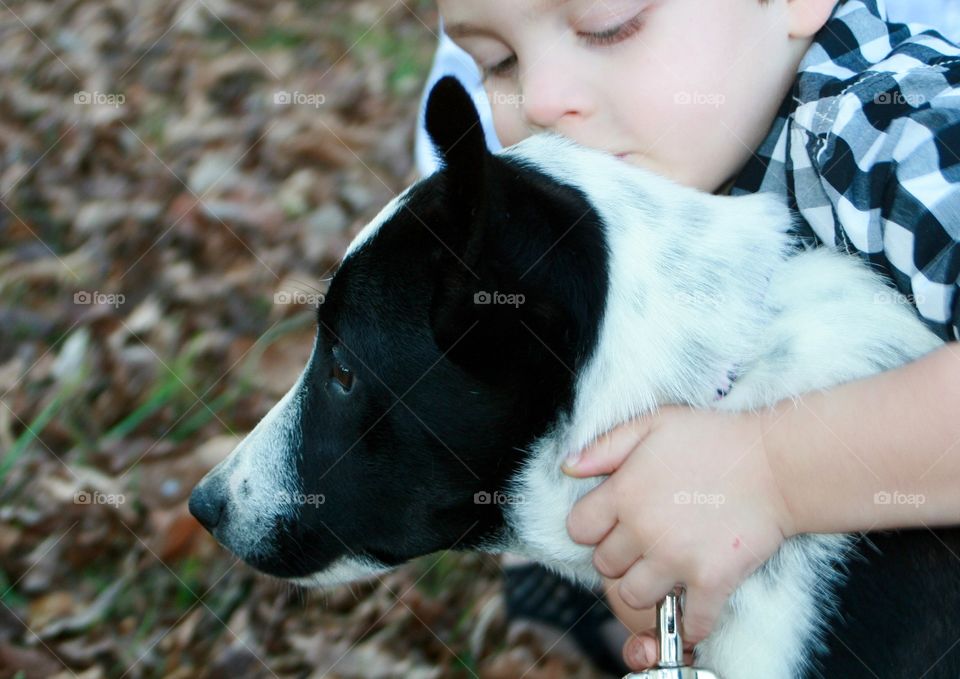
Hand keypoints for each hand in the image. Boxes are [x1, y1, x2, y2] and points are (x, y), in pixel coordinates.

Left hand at [562, 406, 794, 668]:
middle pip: (604, 566)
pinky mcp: (712, 581)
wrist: (778, 463)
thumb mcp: (653, 424)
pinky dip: (690, 623)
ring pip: (634, 596)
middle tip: (646, 542)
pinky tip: (694, 605)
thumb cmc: (715, 438)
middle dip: (620, 556)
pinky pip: (689, 622)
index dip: (594, 527)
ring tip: (667, 567)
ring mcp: (677, 559)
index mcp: (624, 493)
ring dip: (647, 587)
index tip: (615, 522)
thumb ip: (605, 446)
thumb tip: (568, 467)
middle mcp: (643, 530)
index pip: (579, 530)